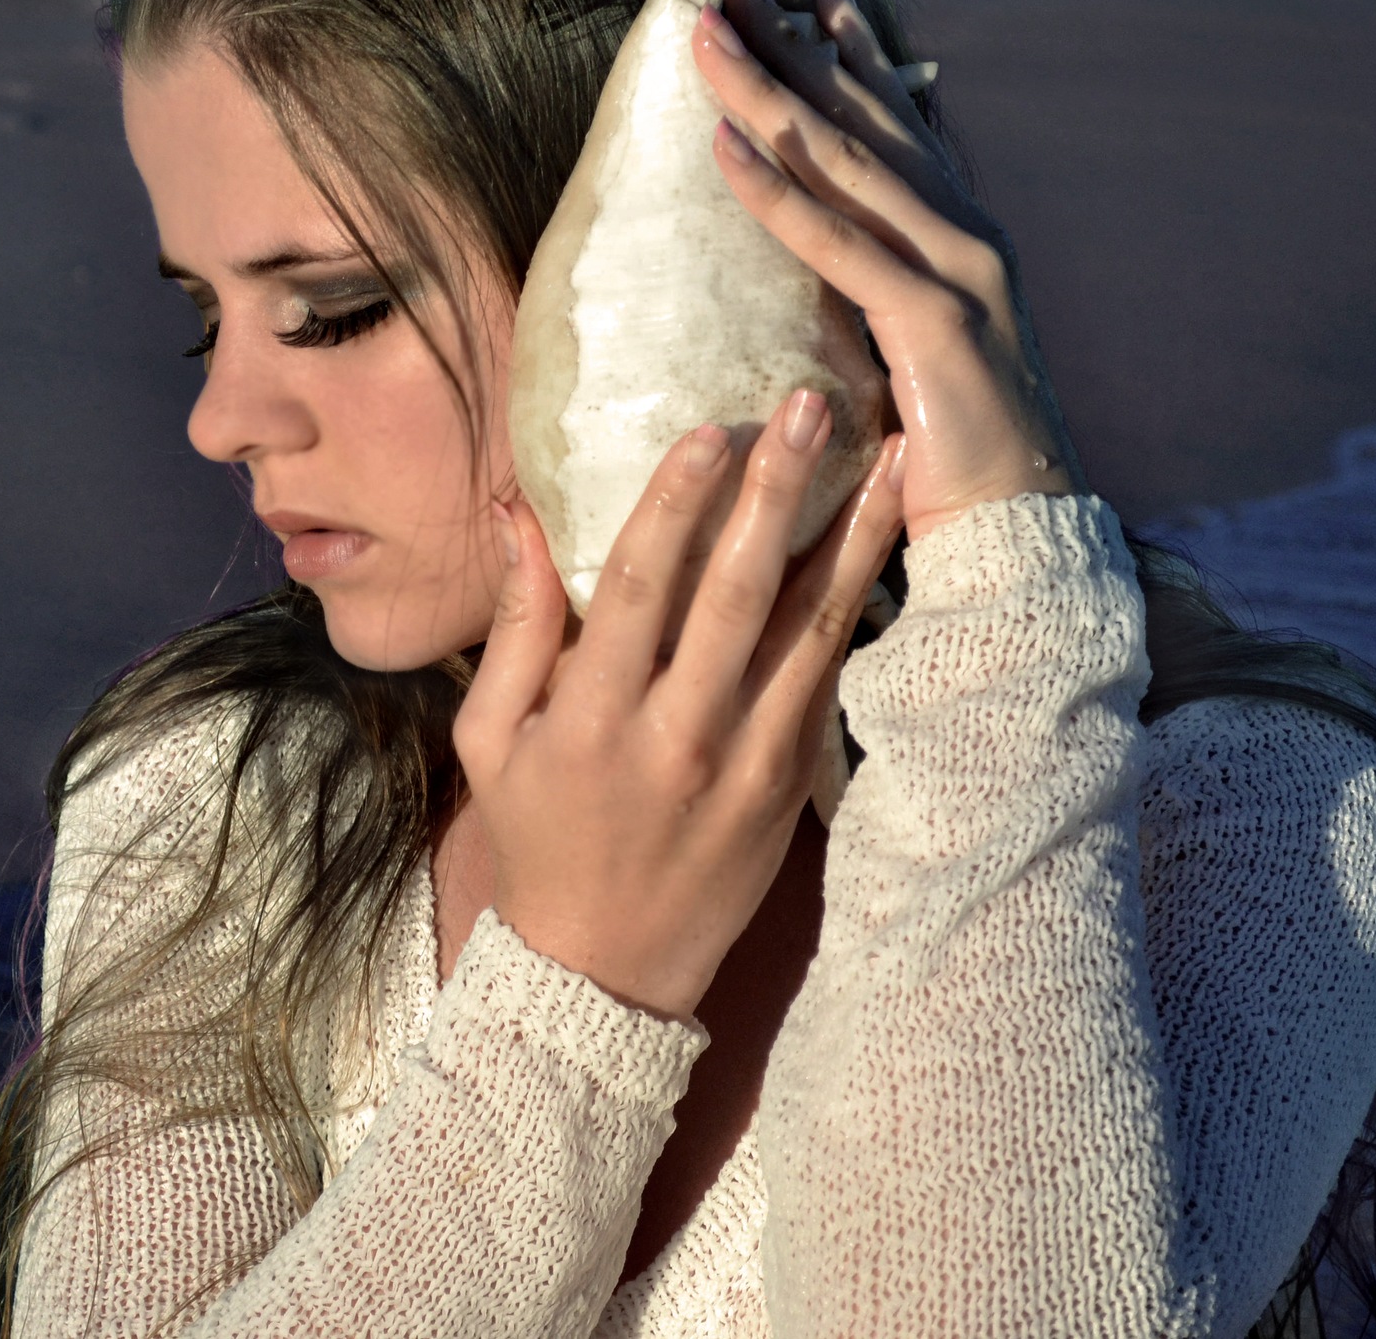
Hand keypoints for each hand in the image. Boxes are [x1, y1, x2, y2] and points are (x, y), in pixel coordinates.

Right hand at [453, 401, 905, 1020]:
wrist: (607, 970)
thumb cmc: (536, 841)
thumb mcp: (490, 739)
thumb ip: (513, 627)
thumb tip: (518, 513)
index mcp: (591, 718)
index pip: (636, 588)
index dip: (672, 504)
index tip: (708, 428)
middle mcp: (675, 735)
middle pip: (734, 593)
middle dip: (777, 491)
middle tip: (811, 405)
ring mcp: (744, 762)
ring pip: (808, 629)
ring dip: (851, 535)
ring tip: (886, 455)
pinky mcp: (790, 782)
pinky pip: (828, 677)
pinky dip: (858, 602)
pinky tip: (881, 540)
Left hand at [693, 0, 1079, 541]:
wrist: (1019, 532)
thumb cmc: (954, 453)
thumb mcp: (916, 348)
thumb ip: (885, 285)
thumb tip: (834, 250)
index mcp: (965, 233)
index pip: (900, 119)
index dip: (848, 49)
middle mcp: (969, 233)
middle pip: (866, 117)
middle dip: (793, 43)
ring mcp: (958, 271)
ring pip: (844, 162)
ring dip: (766, 93)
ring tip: (704, 38)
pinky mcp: (933, 323)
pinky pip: (836, 246)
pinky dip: (777, 192)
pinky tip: (725, 146)